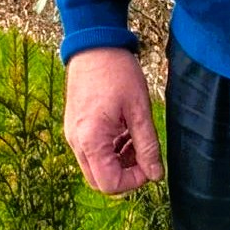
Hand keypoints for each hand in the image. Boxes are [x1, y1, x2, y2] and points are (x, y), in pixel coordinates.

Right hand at [63, 47, 163, 193]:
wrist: (94, 45)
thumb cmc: (117, 73)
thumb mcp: (139, 110)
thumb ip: (147, 146)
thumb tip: (155, 175)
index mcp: (91, 139)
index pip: (110, 184)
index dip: (134, 181)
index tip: (150, 165)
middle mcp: (76, 141)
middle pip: (100, 180)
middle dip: (125, 174)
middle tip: (143, 155)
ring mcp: (73, 134)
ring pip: (96, 167)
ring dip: (118, 162)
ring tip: (136, 138)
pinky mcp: (75, 126)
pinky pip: (91, 150)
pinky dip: (109, 150)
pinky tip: (124, 131)